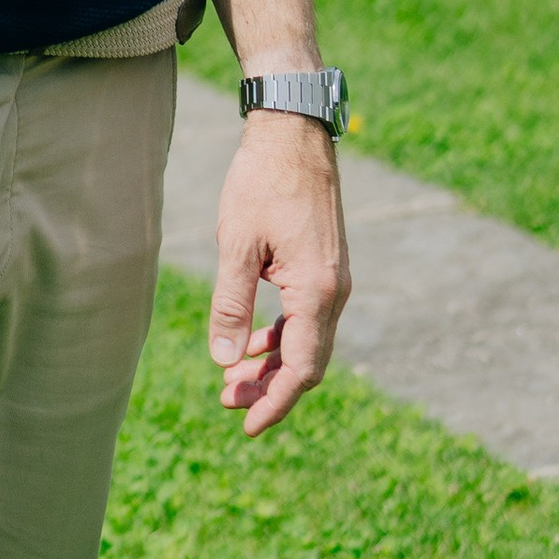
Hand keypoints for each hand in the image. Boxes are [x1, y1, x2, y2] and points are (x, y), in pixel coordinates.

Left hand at [208, 114, 348, 437]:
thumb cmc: (261, 182)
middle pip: (306, 362)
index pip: (300, 370)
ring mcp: (333, 278)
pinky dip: (281, 335)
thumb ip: (231, 304)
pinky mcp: (324, 265)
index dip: (274, 403)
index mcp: (316, 291)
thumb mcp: (236, 244)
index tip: (246, 426)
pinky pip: (307, 317)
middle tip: (226, 400)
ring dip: (272, 362)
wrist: (293, 131)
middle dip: (268, 387)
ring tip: (231, 377)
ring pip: (307, 341)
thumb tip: (224, 361)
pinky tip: (252, 340)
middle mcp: (334, 291)